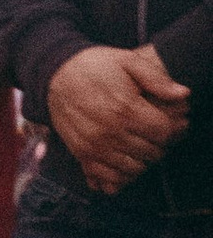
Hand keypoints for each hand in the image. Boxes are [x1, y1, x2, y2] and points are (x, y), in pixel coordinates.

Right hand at [48, 43, 190, 193]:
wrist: (54, 75)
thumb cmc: (94, 67)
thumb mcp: (127, 61)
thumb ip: (157, 79)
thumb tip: (183, 95)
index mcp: (125, 108)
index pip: (164, 133)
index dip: (172, 129)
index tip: (168, 123)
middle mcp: (110, 131)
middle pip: (151, 153)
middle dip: (159, 144)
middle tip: (153, 133)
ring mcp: (95, 145)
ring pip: (134, 168)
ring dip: (142, 160)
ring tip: (139, 145)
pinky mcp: (82, 153)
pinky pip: (108, 176)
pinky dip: (120, 175)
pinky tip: (124, 160)